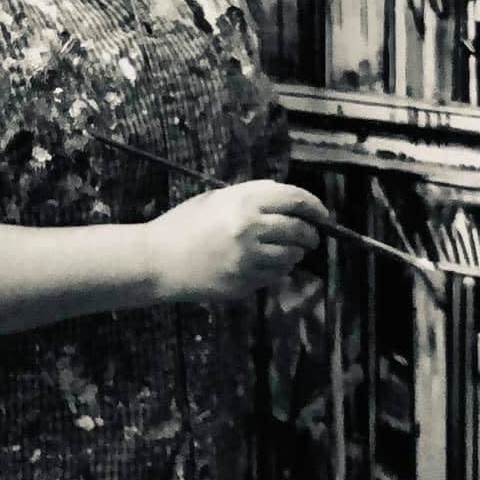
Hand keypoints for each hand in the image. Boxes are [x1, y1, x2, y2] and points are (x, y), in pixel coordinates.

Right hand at [145, 180, 329, 304]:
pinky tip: (262, 264)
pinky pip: (274, 276)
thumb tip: (290, 200)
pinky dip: (276, 269)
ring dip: (294, 253)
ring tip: (284, 250)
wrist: (157, 260)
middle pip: (300, 231)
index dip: (315, 207)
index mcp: (244, 202)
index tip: (322, 214)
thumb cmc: (184, 224)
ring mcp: (248, 260)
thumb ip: (253, 195)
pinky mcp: (244, 283)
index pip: (296, 200)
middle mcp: (250, 229)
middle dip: (311, 234)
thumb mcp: (217, 198)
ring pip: (291, 257)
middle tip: (310, 236)